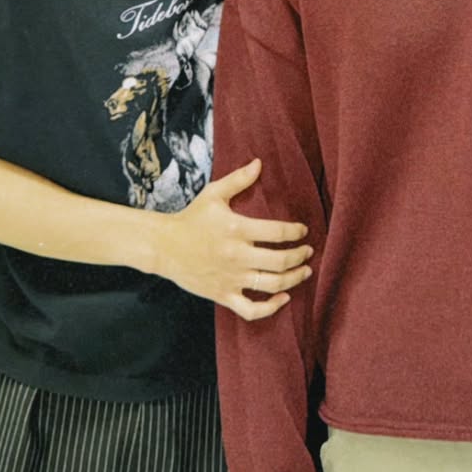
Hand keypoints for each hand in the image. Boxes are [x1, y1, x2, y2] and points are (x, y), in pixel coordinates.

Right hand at [153, 158, 312, 319]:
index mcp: (236, 229)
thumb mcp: (213, 194)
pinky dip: (271, 308)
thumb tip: (259, 162)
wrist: (164, 247)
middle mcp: (237, 255)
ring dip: (294, 279)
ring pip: (271, 285)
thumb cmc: (191, 218)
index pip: (277, 232)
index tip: (303, 231)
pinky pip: (252, 310)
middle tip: (308, 251)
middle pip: (280, 261)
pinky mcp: (224, 295)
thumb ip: (239, 179)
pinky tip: (283, 297)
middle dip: (300, 256)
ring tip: (305, 271)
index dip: (296, 232)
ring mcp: (231, 278)